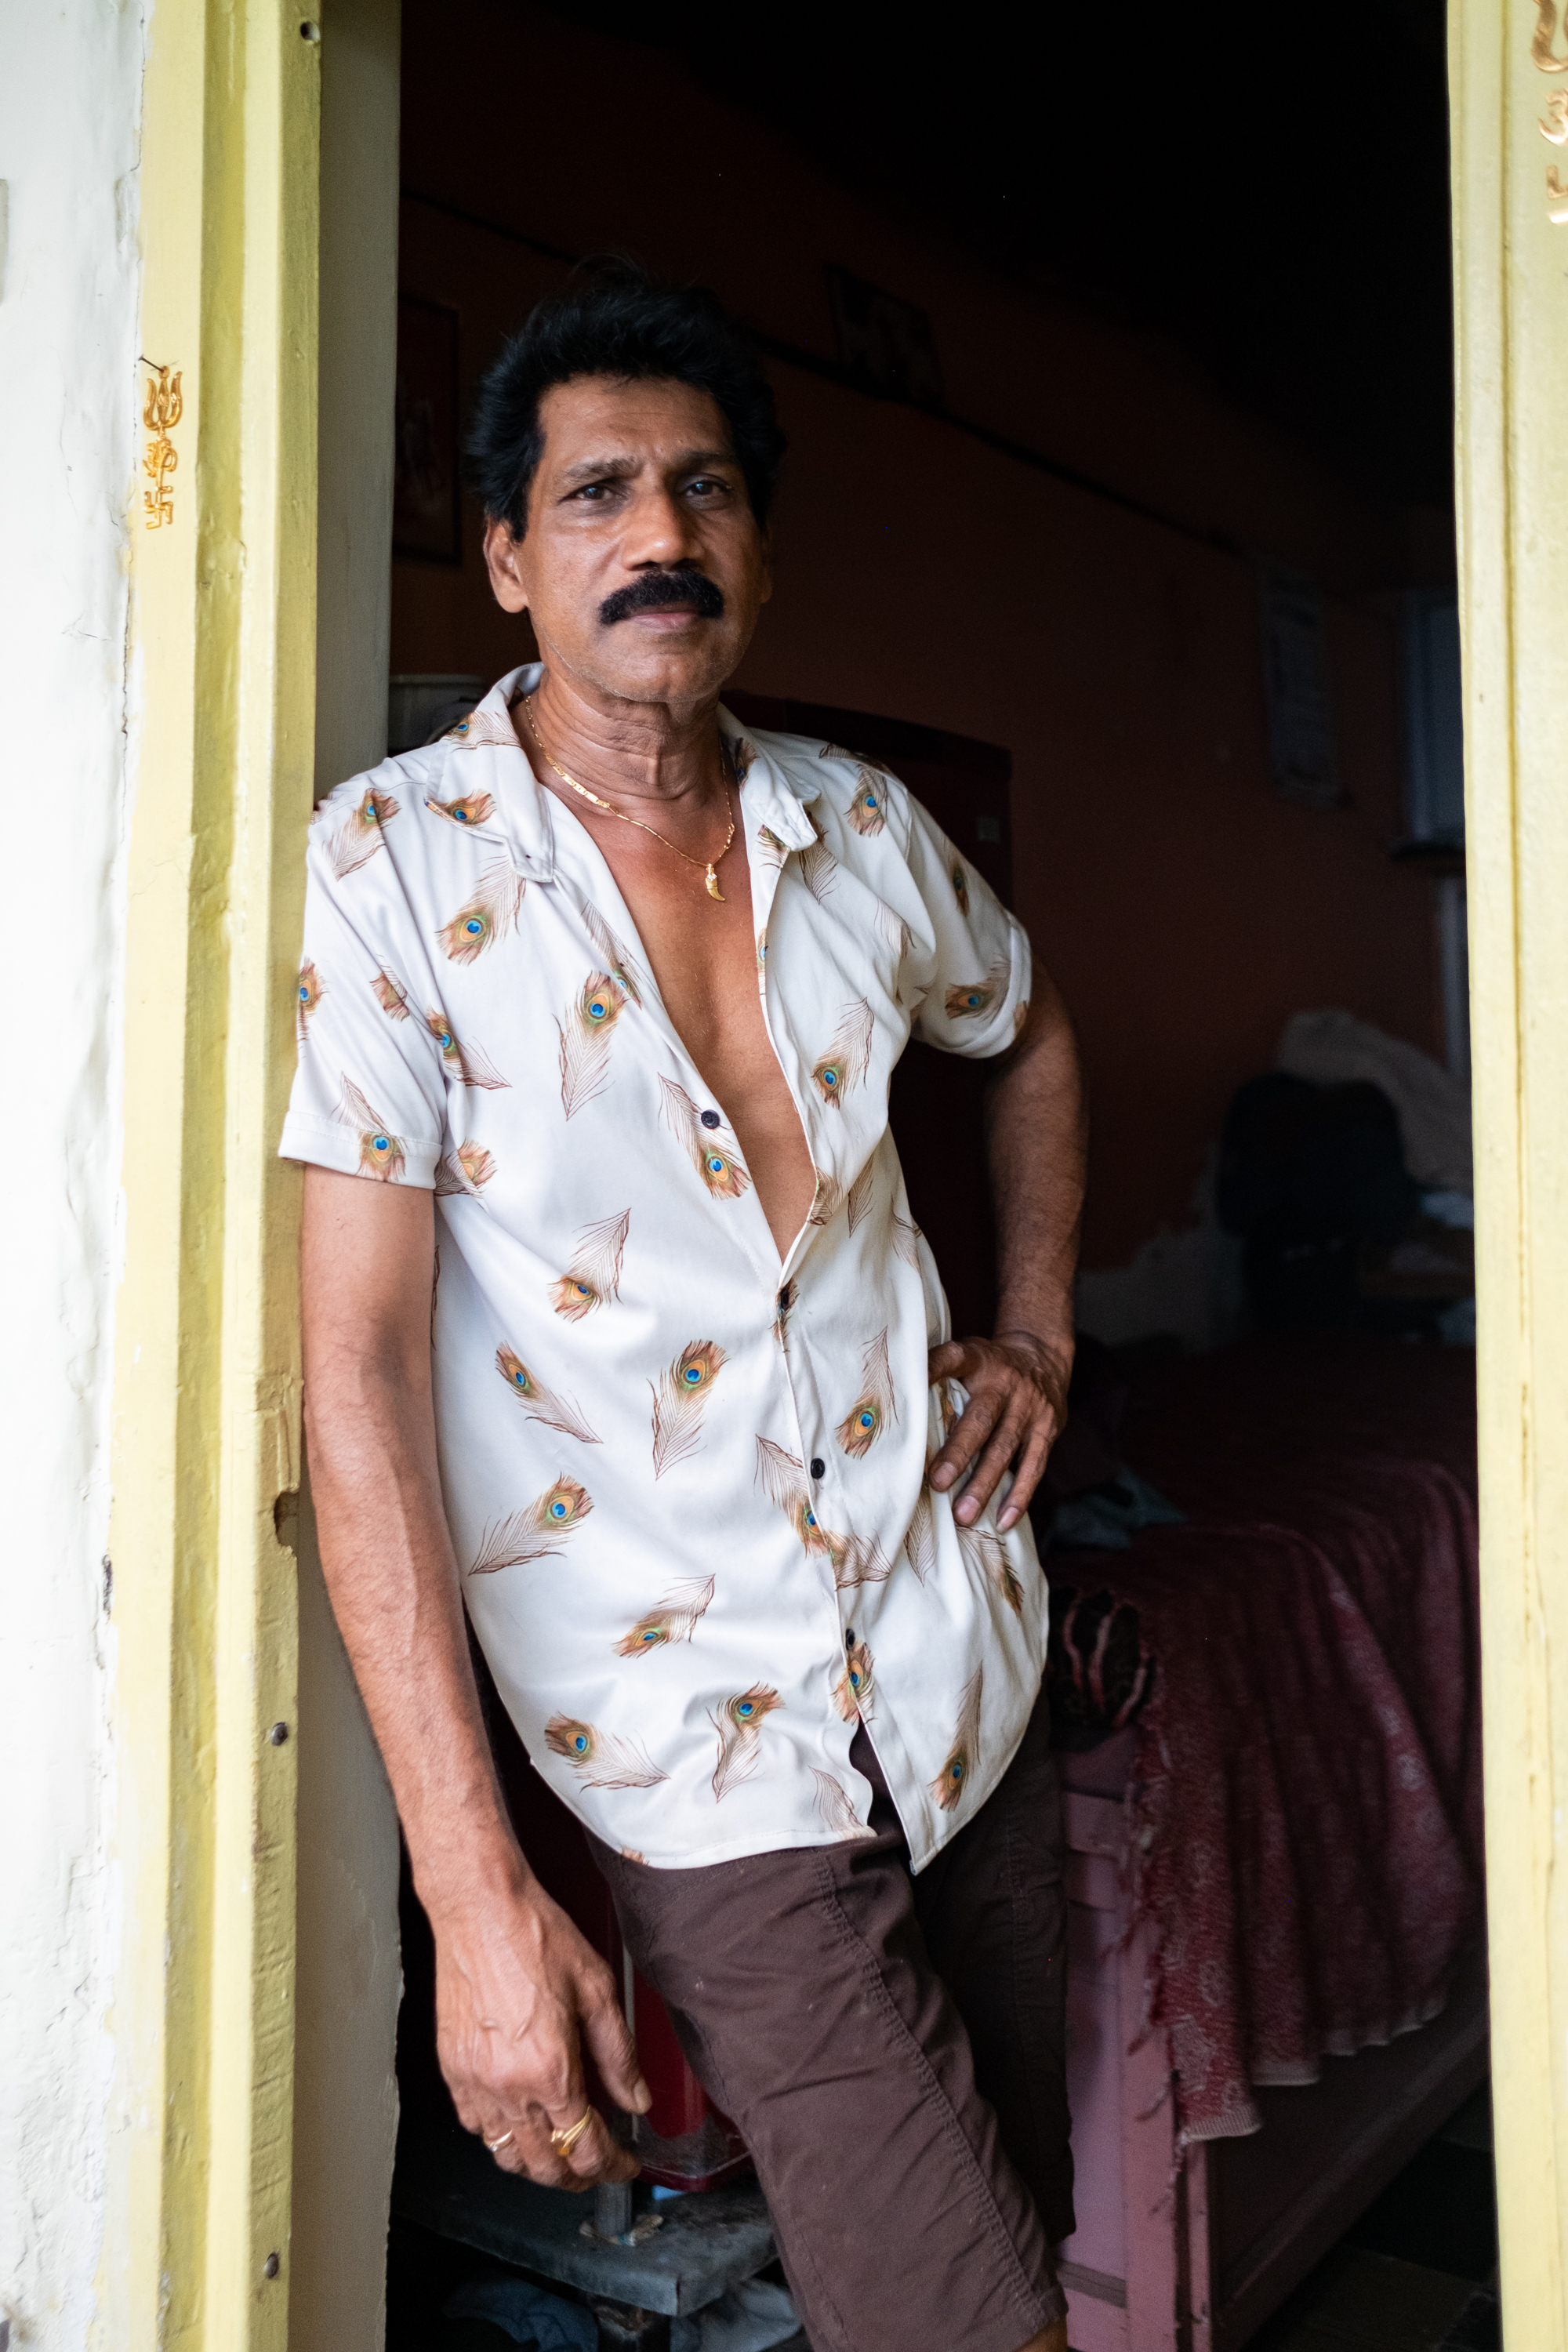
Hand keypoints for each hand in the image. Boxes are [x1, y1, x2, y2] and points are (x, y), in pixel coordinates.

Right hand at [431, 1874, 650, 2188]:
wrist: (480, 1909)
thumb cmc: (535, 1936)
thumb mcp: (597, 1989)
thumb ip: (619, 2053)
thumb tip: (638, 2098)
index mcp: (551, 2068)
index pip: (585, 2147)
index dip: (611, 2166)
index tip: (625, 2165)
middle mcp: (509, 2086)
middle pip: (545, 2167)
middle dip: (577, 2177)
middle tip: (597, 2166)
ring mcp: (474, 2082)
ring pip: (506, 2156)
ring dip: (538, 2165)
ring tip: (561, 2152)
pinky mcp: (452, 2070)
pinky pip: (476, 2128)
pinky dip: (501, 2138)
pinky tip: (520, 2122)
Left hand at [927, 1330, 1072, 1532]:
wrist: (1043, 1356)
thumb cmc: (990, 1367)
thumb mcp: (968, 1356)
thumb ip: (940, 1376)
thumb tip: (896, 1410)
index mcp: (978, 1360)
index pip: (953, 1358)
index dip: (933, 1368)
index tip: (912, 1383)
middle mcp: (1004, 1382)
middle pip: (980, 1419)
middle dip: (958, 1453)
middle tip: (937, 1483)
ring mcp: (1029, 1407)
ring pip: (1004, 1449)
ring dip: (983, 1484)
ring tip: (963, 1515)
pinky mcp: (1047, 1429)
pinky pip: (1034, 1466)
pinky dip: (1019, 1496)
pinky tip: (1003, 1520)